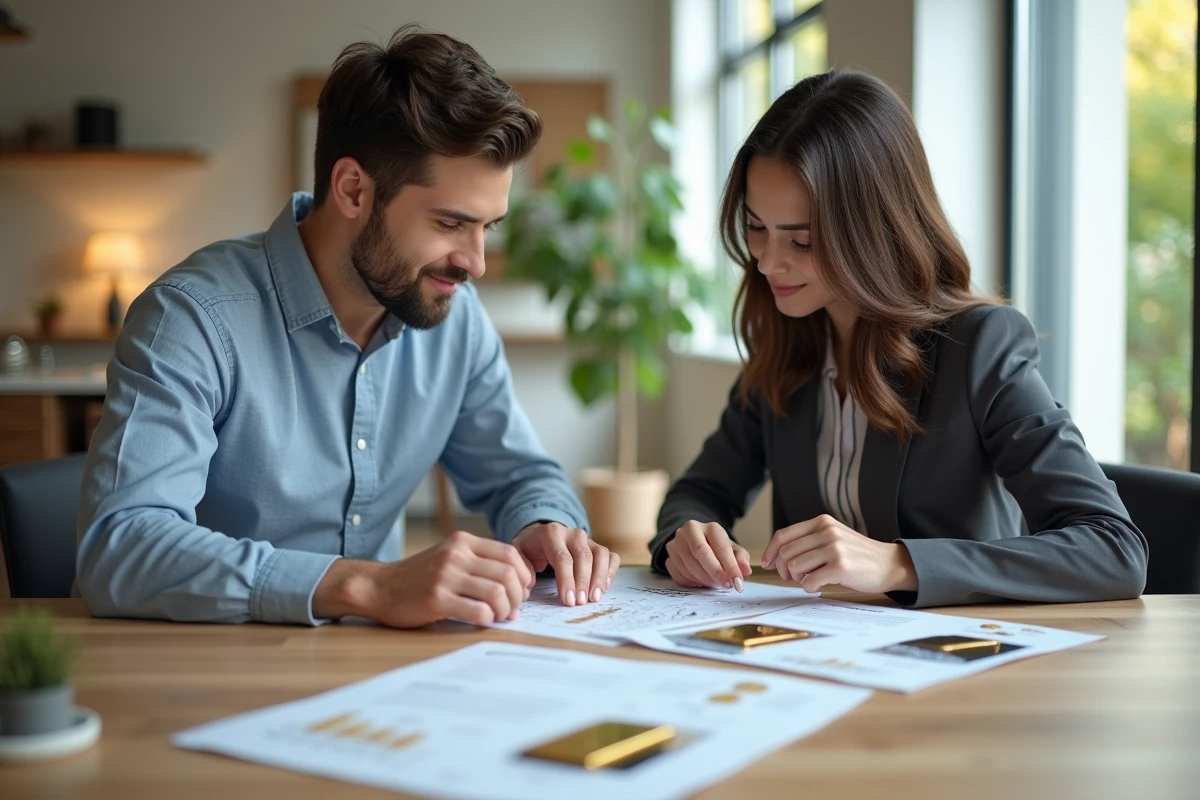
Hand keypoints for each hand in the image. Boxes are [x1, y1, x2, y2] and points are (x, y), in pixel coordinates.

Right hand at [312, 530, 534, 627]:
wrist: (378, 587)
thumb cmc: (418, 577)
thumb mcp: (449, 557)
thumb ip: (478, 562)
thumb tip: (517, 583)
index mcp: (462, 541)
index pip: (509, 553)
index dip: (524, 574)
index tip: (522, 590)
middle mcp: (456, 554)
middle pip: (508, 573)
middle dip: (518, 596)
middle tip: (513, 609)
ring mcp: (445, 576)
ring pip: (497, 592)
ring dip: (505, 609)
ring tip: (500, 616)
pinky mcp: (436, 599)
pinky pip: (478, 611)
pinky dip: (488, 619)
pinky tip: (483, 621)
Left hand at [511, 522, 618, 605]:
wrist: (541, 536)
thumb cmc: (530, 549)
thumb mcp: (517, 553)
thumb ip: (520, 567)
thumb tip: (529, 586)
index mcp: (551, 533)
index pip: (562, 557)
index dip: (566, 580)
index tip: (568, 600)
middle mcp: (573, 533)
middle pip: (583, 557)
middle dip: (583, 582)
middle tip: (580, 602)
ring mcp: (588, 539)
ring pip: (600, 555)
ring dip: (600, 578)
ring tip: (594, 598)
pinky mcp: (597, 547)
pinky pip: (611, 557)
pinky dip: (611, 572)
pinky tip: (604, 588)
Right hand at [663, 521, 751, 589]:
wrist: (696, 543)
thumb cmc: (718, 549)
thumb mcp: (733, 550)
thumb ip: (741, 559)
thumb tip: (745, 570)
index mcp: (710, 527)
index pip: (720, 546)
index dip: (730, 566)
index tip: (737, 582)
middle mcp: (690, 530)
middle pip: (701, 553)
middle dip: (715, 572)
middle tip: (726, 585)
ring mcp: (676, 543)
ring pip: (689, 565)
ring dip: (704, 579)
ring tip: (715, 583)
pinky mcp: (668, 556)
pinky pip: (679, 574)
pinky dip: (692, 582)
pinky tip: (700, 582)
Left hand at [761, 515, 916, 593]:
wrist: (889, 564)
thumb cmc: (857, 555)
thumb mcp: (833, 537)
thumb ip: (809, 540)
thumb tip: (776, 556)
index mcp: (821, 522)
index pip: (783, 535)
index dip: (771, 551)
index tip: (767, 564)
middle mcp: (827, 532)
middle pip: (786, 553)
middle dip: (783, 569)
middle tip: (793, 577)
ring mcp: (834, 549)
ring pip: (795, 567)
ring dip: (797, 579)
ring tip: (809, 580)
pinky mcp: (841, 567)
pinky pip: (809, 581)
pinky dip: (808, 587)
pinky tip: (818, 586)